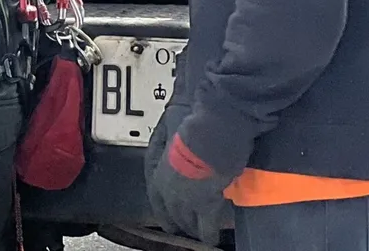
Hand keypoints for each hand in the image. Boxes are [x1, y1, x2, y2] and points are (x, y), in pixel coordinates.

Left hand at [146, 130, 234, 246]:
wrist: (209, 138)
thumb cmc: (190, 130)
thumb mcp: (171, 133)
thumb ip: (170, 142)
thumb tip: (171, 143)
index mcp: (159, 174)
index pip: (156, 200)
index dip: (163, 211)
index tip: (167, 217)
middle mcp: (170, 192)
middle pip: (172, 214)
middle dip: (179, 220)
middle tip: (184, 225)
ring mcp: (187, 202)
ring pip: (188, 223)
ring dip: (193, 227)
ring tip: (198, 231)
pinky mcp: (206, 208)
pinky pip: (207, 230)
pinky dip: (210, 235)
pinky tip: (212, 238)